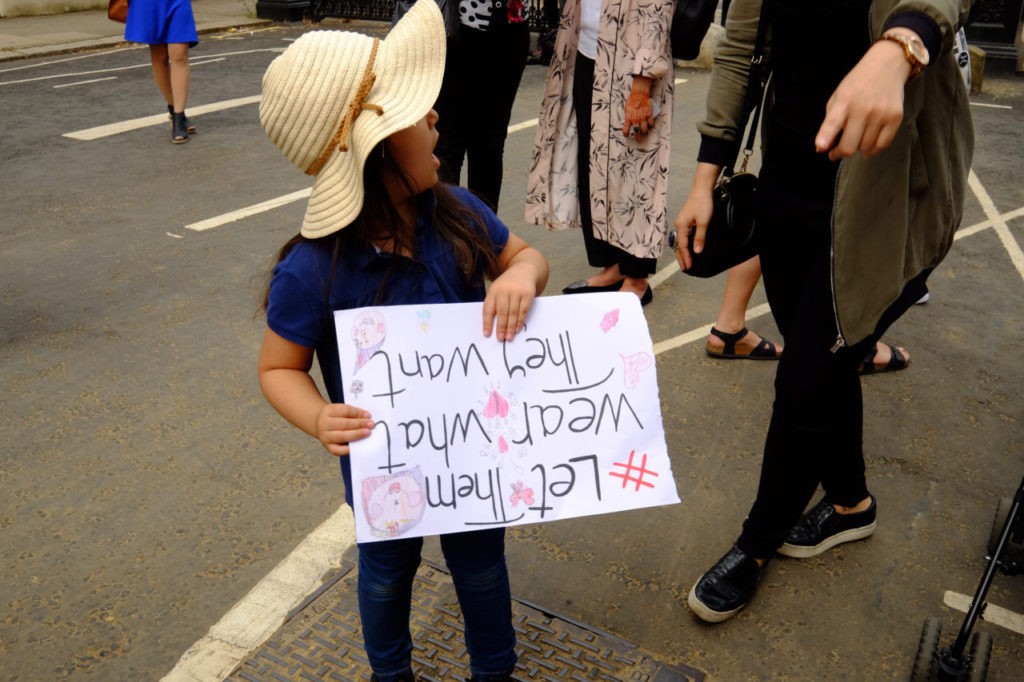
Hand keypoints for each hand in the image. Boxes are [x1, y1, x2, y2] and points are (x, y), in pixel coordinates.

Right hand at [316, 403, 373, 456]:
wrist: (319, 423)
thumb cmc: (335, 417)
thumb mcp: (341, 410)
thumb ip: (353, 413)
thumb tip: (367, 418)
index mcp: (329, 411)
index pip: (345, 411)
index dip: (357, 413)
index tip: (368, 415)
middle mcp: (325, 424)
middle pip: (344, 424)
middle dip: (359, 424)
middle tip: (371, 424)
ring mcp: (325, 436)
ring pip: (342, 436)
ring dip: (357, 434)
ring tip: (367, 433)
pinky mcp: (328, 447)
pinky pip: (338, 450)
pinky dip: (349, 449)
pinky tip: (358, 446)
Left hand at [483, 270, 536, 341]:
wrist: (523, 270)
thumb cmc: (507, 285)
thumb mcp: (497, 291)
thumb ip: (494, 305)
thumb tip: (492, 326)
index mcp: (493, 291)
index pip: (488, 308)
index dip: (487, 322)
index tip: (487, 334)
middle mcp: (504, 290)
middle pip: (501, 312)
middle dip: (501, 327)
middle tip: (500, 339)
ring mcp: (517, 291)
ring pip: (513, 312)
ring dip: (510, 327)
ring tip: (509, 337)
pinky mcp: (528, 294)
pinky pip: (523, 310)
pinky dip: (520, 321)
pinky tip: (517, 328)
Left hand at [621, 75, 654, 137]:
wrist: (639, 94)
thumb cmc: (632, 100)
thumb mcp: (627, 109)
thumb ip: (628, 116)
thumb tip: (628, 121)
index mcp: (629, 118)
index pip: (626, 129)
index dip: (626, 133)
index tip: (626, 135)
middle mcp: (636, 119)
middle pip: (636, 132)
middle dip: (637, 137)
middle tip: (637, 139)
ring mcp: (643, 118)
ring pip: (645, 129)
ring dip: (644, 132)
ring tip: (644, 132)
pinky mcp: (649, 115)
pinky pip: (651, 123)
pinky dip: (651, 125)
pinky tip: (650, 124)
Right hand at [672, 163, 719, 270]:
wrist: (702, 189)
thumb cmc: (703, 204)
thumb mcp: (703, 222)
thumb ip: (700, 237)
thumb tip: (697, 251)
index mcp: (681, 226)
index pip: (682, 246)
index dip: (686, 257)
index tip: (688, 267)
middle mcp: (678, 226)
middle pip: (678, 245)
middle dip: (681, 257)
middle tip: (685, 269)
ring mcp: (681, 223)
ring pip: (680, 241)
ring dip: (682, 252)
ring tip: (685, 261)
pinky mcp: (685, 221)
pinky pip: (683, 236)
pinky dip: (685, 245)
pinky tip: (688, 248)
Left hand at [814, 37, 912, 159]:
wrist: (887, 65)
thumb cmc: (858, 83)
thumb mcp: (838, 96)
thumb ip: (829, 121)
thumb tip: (823, 147)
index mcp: (844, 101)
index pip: (832, 124)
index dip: (825, 139)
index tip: (821, 148)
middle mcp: (863, 109)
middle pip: (849, 146)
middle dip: (840, 153)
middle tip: (836, 152)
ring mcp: (881, 114)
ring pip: (865, 148)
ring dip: (858, 148)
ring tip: (855, 139)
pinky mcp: (895, 117)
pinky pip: (883, 144)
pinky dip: (873, 149)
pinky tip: (868, 146)